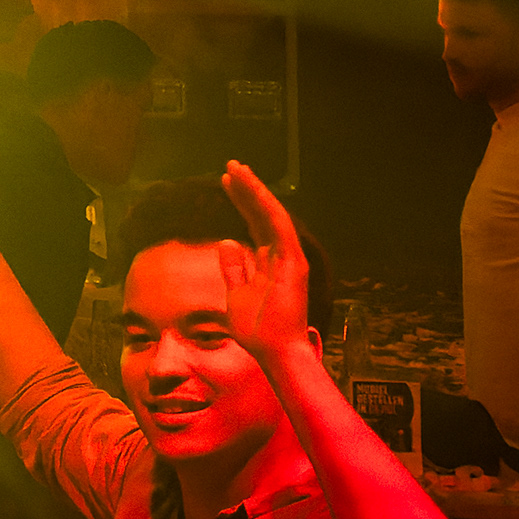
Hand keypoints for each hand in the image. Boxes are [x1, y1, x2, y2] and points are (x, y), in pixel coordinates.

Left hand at [214, 160, 317, 361]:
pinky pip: (279, 228)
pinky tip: (253, 189)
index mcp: (268, 262)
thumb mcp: (235, 293)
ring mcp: (289, 258)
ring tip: (236, 169)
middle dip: (246, 190)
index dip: (241, 202)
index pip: (253, 224)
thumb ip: (233, 268)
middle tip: (231, 166)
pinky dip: (266, 207)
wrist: (274, 352)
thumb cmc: (257, 329)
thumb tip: (226, 241)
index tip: (225, 182)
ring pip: (271, 215)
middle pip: (261, 215)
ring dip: (255, 191)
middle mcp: (281, 256)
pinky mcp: (293, 262)